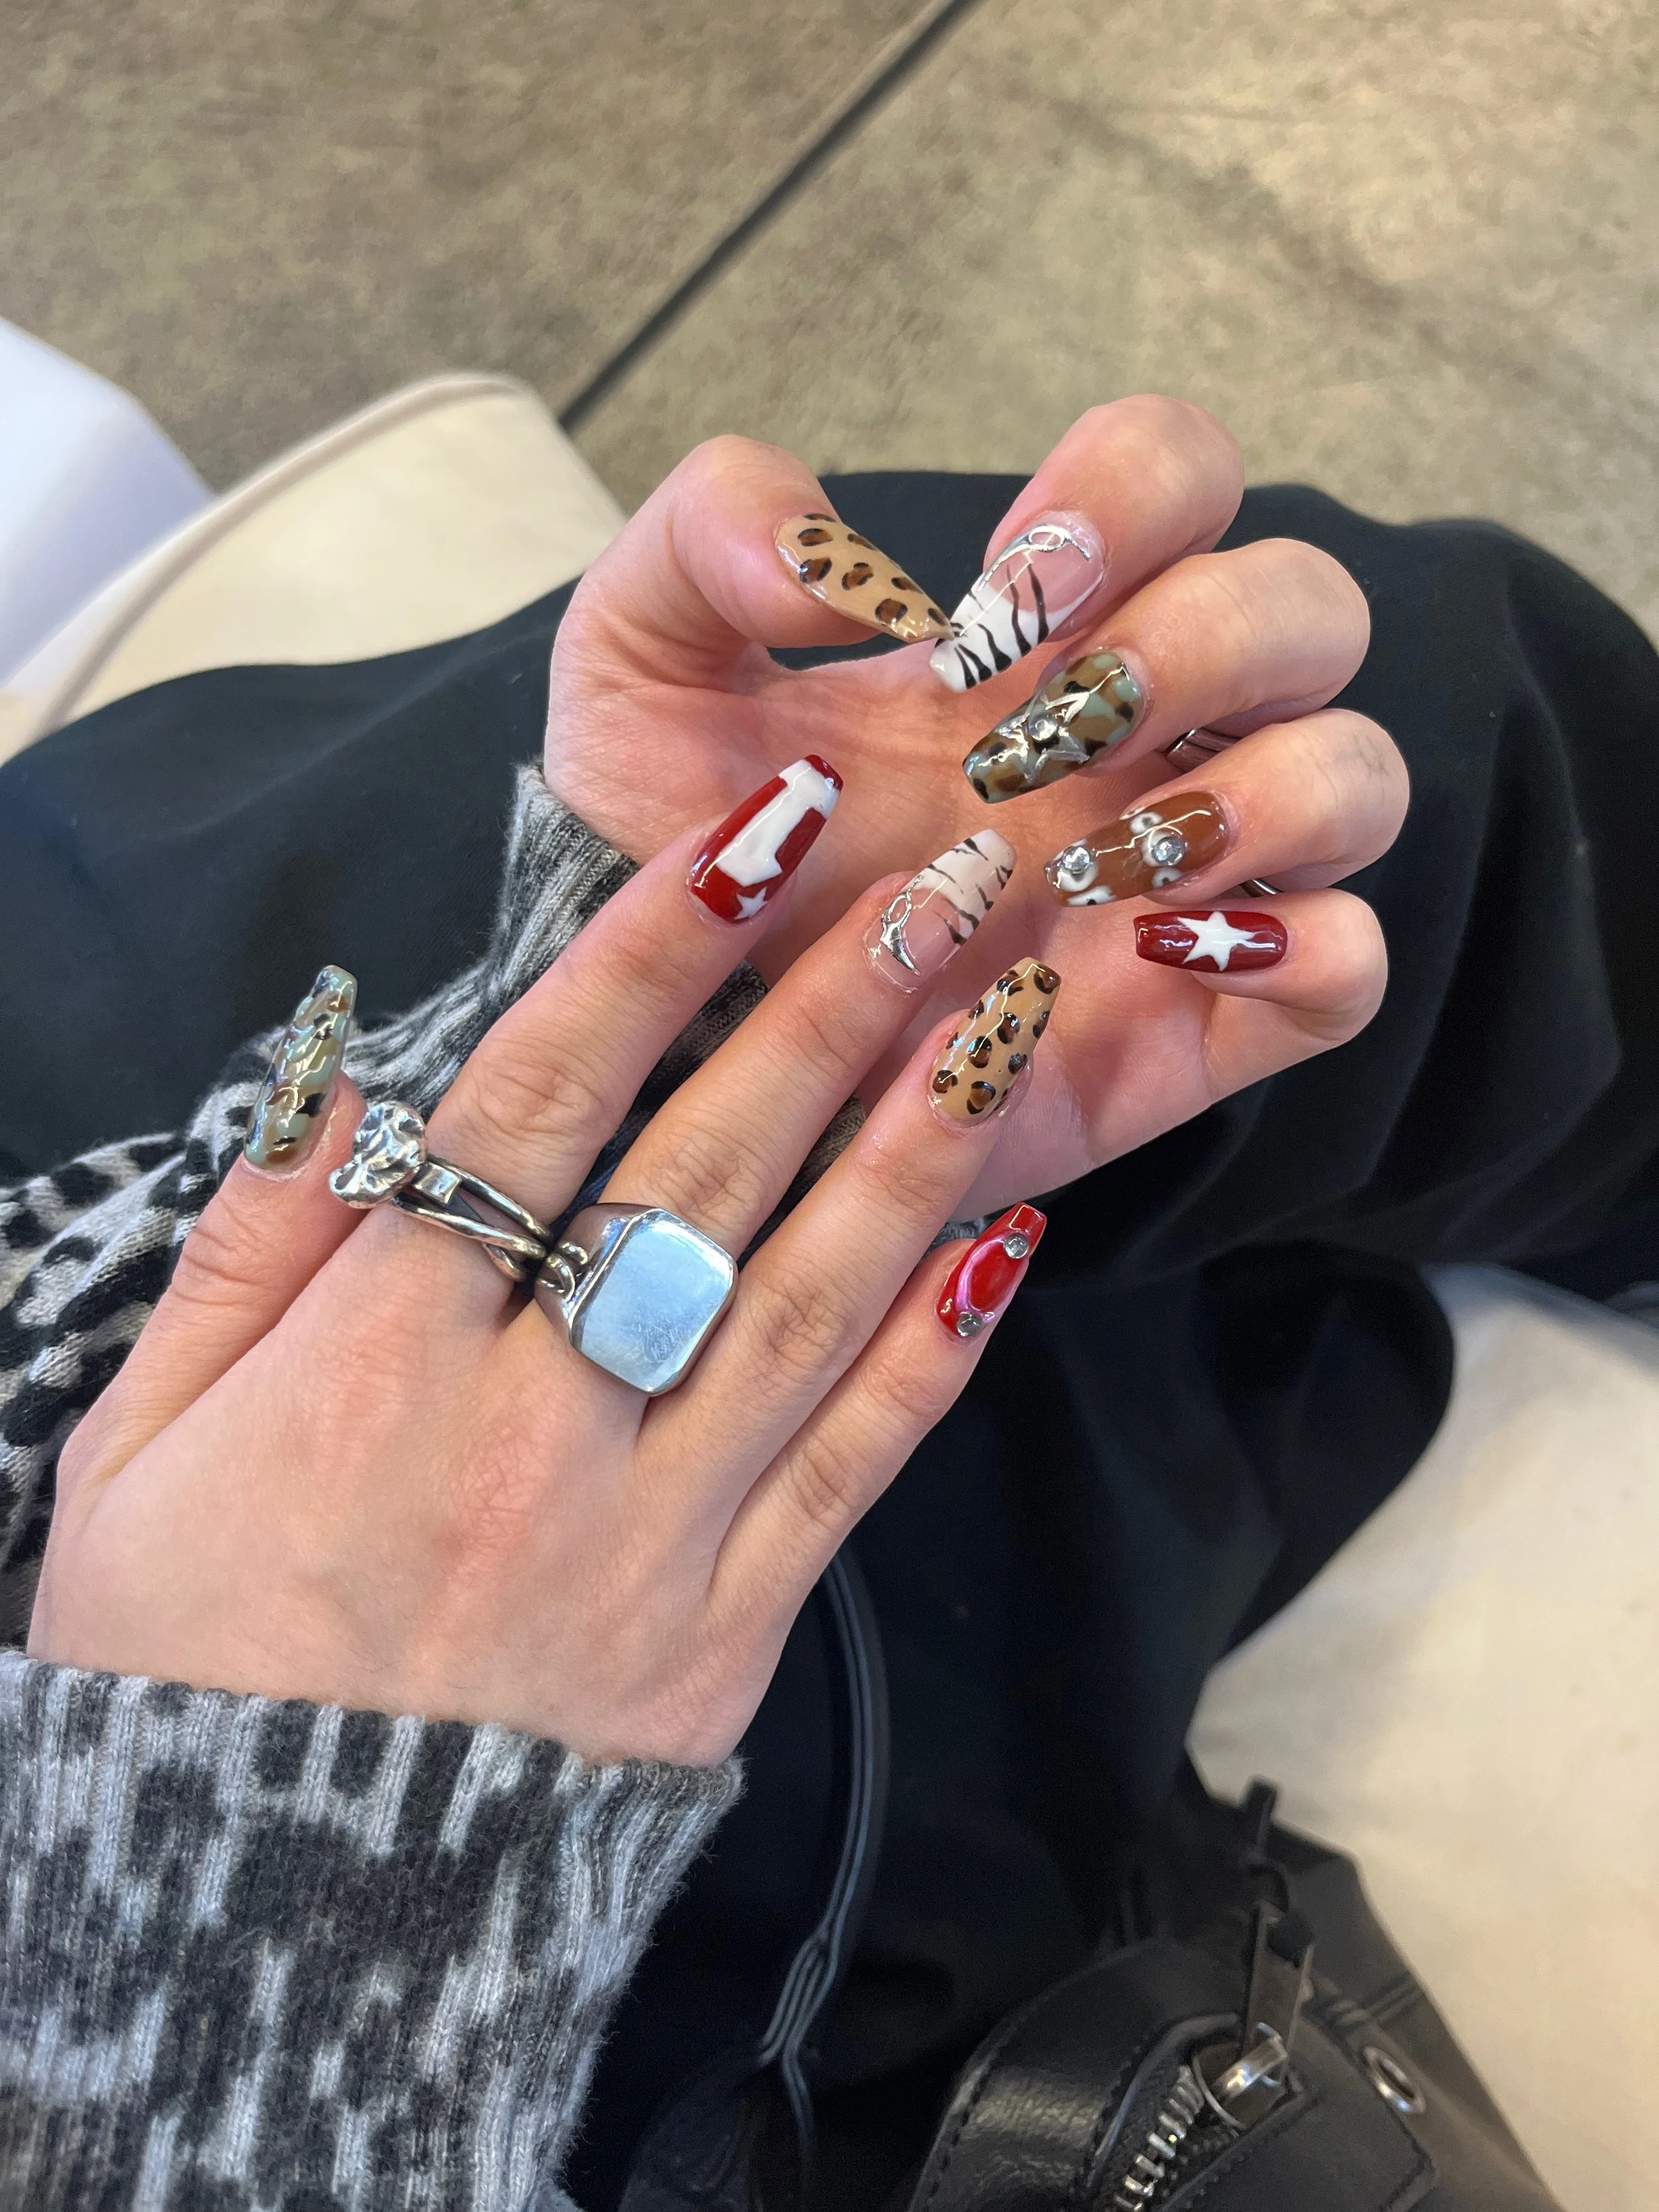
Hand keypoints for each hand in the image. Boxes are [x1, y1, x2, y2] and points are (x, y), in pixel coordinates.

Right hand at [32, 809, 1062, 1764]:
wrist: (264, 1930)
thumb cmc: (186, 1657)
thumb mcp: (142, 1445)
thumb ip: (256, 1249)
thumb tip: (349, 1072)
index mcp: (380, 1360)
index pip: (534, 1109)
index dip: (648, 957)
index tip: (746, 840)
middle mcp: (535, 1423)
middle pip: (705, 1174)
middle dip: (830, 1009)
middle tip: (943, 876)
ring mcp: (652, 1529)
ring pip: (812, 1298)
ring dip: (919, 1140)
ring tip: (1013, 1005)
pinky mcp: (730, 1628)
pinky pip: (854, 1466)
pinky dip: (935, 1347)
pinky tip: (1006, 1234)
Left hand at [544, 399, 1403, 1217]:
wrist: (675, 1057)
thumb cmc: (671, 858)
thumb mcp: (633, 676)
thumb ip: (700, 542)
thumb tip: (837, 558)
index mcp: (1032, 635)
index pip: (1179, 476)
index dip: (1133, 494)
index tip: (1005, 597)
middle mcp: (1137, 739)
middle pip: (1308, 608)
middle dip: (1204, 642)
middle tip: (1044, 734)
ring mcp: (1181, 881)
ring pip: (1357, 777)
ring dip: (1255, 795)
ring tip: (1088, 865)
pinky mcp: (1196, 1022)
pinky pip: (1351, 965)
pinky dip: (1299, 946)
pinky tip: (1146, 953)